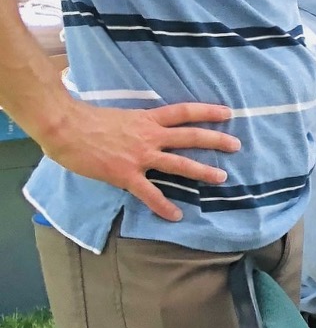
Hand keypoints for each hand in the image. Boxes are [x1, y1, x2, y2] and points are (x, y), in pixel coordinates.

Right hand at [37, 101, 238, 221]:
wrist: (66, 128)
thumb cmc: (87, 120)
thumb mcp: (121, 115)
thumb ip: (138, 123)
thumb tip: (147, 128)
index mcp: (148, 118)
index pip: (184, 112)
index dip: (208, 111)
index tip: (228, 113)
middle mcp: (150, 135)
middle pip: (190, 136)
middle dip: (216, 141)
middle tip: (236, 145)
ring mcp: (140, 156)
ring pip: (179, 164)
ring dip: (202, 171)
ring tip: (222, 178)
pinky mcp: (126, 175)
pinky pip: (150, 193)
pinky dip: (163, 206)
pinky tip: (176, 216)